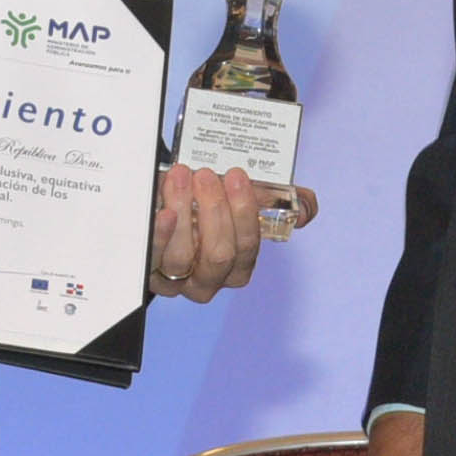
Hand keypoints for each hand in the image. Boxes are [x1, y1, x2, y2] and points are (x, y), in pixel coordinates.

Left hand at [150, 163, 313, 302]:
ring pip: (183, 256)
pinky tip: (162, 212)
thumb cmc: (204, 205)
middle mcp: (208, 280)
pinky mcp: (147, 270)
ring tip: (181, 177)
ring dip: (184, 211)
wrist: (161, 204)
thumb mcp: (239, 199)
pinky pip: (153, 257)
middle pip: (219, 256)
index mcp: (236, 267)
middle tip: (206, 175)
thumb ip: (277, 201)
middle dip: (216, 212)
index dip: (244, 213)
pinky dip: (160, 234)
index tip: (237, 176)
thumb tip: (307, 209)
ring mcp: (175, 280)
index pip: (247, 248)